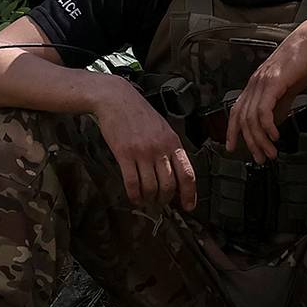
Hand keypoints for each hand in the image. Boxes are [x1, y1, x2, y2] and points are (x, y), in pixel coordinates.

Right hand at [90, 77, 196, 210]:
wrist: (116, 99)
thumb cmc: (138, 114)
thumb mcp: (162, 129)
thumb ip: (170, 149)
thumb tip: (175, 174)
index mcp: (173, 142)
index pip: (187, 174)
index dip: (190, 194)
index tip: (188, 206)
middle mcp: (160, 149)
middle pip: (169, 185)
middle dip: (165, 199)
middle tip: (159, 203)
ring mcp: (142, 152)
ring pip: (151, 187)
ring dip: (149, 199)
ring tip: (146, 201)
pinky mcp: (124, 154)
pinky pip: (132, 183)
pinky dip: (134, 195)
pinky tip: (134, 198)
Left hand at [225, 27, 306, 162]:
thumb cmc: (301, 62)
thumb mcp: (287, 88)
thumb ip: (279, 105)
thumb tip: (274, 123)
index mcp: (254, 85)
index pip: (235, 111)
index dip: (231, 130)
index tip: (232, 147)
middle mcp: (254, 84)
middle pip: (242, 119)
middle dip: (249, 142)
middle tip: (258, 158)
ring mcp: (261, 82)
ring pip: (252, 118)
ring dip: (260, 139)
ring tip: (270, 152)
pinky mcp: (273, 82)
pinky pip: (264, 110)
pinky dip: (267, 126)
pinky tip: (275, 136)